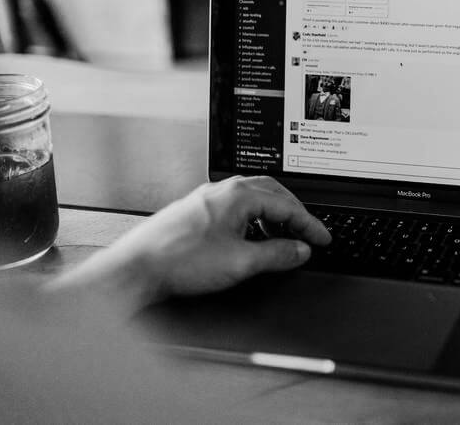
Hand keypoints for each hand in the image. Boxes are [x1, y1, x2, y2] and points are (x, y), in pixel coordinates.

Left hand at [46, 176, 330, 313]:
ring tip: (283, 239)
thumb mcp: (241, 262)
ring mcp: (208, 199)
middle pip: (272, 194)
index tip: (323, 239)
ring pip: (252, 199)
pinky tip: (251, 240)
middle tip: (309, 233)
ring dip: (273, 217)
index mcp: (238, 194)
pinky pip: (235, 208)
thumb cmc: (180, 261)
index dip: (309, 225)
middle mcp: (223, 191)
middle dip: (295, 214)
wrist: (136, 268)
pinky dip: (253, 221)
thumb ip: (278, 255)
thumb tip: (300, 249)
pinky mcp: (196, 212)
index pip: (287, 205)